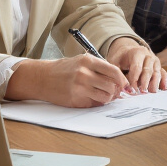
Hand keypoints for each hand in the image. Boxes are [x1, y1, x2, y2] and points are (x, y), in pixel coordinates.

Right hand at [5, 57, 128, 107]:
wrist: (42, 78)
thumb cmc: (63, 69)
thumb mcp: (81, 61)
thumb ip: (99, 68)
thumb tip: (118, 79)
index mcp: (87, 61)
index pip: (113, 71)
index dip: (122, 79)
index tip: (124, 84)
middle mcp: (84, 74)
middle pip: (111, 85)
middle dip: (116, 90)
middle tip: (115, 92)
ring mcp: (79, 88)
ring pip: (105, 97)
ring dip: (108, 98)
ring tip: (104, 95)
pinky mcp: (75, 100)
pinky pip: (94, 104)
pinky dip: (96, 102)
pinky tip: (91, 98)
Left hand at [106, 37, 166, 92]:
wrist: (128, 51)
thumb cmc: (120, 58)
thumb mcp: (114, 62)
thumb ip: (116, 73)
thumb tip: (122, 87)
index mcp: (137, 52)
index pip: (137, 67)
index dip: (134, 79)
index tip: (131, 89)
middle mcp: (148, 55)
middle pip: (148, 70)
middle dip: (145, 82)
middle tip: (142, 92)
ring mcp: (155, 61)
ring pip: (157, 72)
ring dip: (155, 83)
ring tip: (152, 92)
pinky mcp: (159, 67)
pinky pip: (163, 73)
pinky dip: (164, 81)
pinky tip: (164, 88)